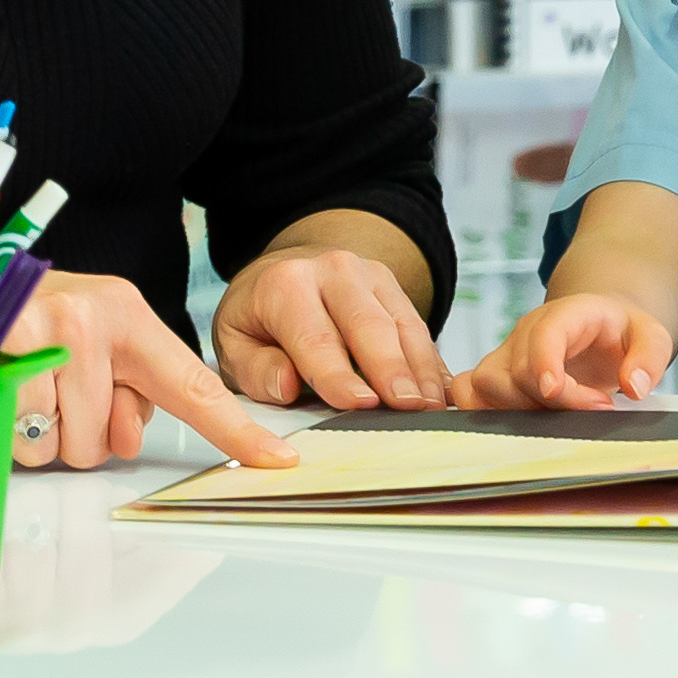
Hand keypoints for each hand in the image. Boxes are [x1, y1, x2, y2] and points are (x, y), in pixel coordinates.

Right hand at [5, 271, 296, 471]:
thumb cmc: (30, 323)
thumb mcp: (92, 346)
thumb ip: (126, 396)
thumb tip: (126, 442)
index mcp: (128, 315)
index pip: (193, 384)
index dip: (236, 430)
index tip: (277, 461)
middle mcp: (94, 319)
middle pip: (105, 441)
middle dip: (77, 435)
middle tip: (52, 396)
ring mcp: (48, 330)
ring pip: (62, 447)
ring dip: (40, 436)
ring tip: (22, 391)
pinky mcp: (2, 346)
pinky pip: (22, 435)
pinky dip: (6, 431)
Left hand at [212, 245, 450, 413]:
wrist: (287, 273)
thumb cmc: (260, 317)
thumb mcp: (234, 341)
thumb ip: (255, 368)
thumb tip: (286, 386)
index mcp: (286, 284)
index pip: (315, 336)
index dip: (338, 374)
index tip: (359, 404)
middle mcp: (333, 270)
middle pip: (369, 324)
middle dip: (391, 368)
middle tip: (408, 407)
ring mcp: (370, 275)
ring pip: (403, 324)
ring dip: (420, 369)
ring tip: (433, 406)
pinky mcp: (395, 288)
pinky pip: (419, 327)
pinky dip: (432, 363)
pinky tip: (442, 392)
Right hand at [467, 291, 671, 410]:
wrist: (602, 329)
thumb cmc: (623, 333)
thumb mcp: (651, 336)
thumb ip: (649, 357)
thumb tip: (632, 386)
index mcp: (567, 314)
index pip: (545, 333)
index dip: (544, 363)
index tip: (555, 392)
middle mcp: (528, 331)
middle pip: (515, 370)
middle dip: (550, 401)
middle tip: (595, 409)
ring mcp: (507, 353)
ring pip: (486, 384)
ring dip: (517, 411)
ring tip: (557, 421)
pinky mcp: (494, 375)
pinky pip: (466, 392)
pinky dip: (479, 412)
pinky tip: (513, 427)